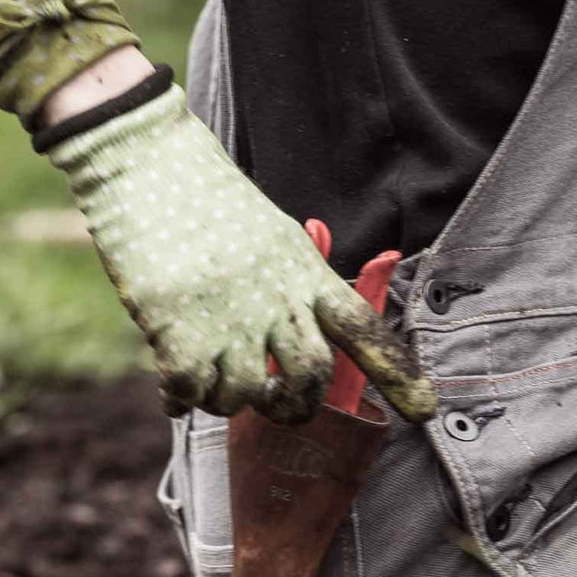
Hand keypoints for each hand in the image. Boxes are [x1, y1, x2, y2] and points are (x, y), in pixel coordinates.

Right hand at [48, 84, 438, 423]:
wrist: (149, 165)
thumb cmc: (209, 202)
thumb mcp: (275, 238)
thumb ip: (299, 287)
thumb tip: (312, 334)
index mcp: (305, 274)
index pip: (363, 329)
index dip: (397, 374)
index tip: (427, 412)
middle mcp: (277, 299)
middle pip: (311, 375)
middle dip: (296, 404)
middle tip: (276, 404)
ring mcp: (230, 317)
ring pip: (248, 394)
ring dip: (229, 400)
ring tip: (212, 382)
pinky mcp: (179, 330)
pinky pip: (192, 392)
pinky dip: (182, 400)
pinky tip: (175, 393)